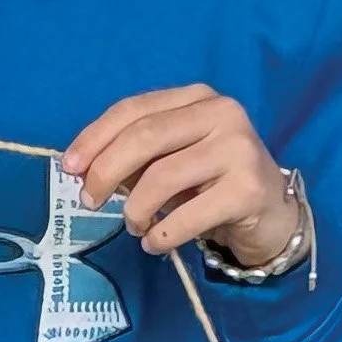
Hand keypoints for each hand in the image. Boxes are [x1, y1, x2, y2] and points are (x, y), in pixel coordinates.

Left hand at [64, 84, 298, 263]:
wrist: (272, 215)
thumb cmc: (212, 184)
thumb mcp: (171, 160)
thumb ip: (133, 157)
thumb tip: (83, 170)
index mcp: (196, 97)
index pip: (134, 109)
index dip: (95, 138)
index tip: (69, 168)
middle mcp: (222, 113)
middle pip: (144, 137)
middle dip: (106, 171)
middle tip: (89, 200)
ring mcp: (239, 149)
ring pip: (162, 177)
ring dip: (136, 210)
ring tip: (135, 227)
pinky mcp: (249, 189)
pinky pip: (187, 216)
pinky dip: (160, 235)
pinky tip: (155, 243)